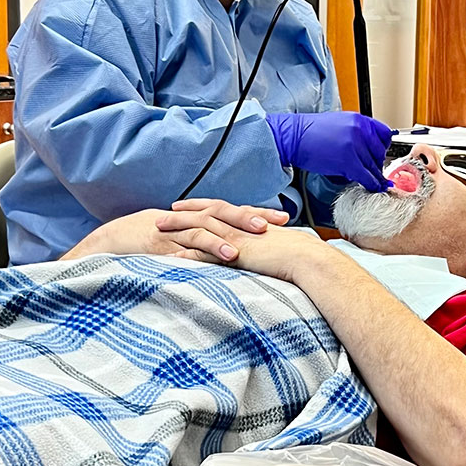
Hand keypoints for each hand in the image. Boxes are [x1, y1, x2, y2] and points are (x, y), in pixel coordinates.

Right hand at [64, 200, 288, 260]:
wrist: (100, 246)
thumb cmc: (139, 248)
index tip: (279, 218)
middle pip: (220, 213)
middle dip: (249, 217)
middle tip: (276, 223)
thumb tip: (226, 259)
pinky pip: (183, 246)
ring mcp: (169, 232)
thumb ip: (198, 249)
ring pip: (203, 227)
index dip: (252, 213)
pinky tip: (222, 256)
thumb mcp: (173, 246)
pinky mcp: (158, 246)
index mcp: (188, 219)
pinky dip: (203, 250)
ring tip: (251, 243)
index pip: (225, 212)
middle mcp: (182, 220)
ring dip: (227, 235)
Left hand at [156, 203, 325, 281]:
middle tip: (163, 214)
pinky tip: (171, 258)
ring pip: (199, 228)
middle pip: (205, 213)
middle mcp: (240, 225)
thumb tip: (268, 252)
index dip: (203, 207)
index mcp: (250, 223)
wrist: (308, 258)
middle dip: (183, 214)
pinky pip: (204, 251)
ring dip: (177, 228)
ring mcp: (236, 236)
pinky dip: (186, 254)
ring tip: (157, 230)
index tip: (186, 207)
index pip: (222, 209)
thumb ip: (269, 246)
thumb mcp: (281, 247)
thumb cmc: (301, 256)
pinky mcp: (234, 250)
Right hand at [265, 110, 392, 191]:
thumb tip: (368, 148)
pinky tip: (371, 187)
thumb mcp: (340, 124)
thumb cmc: (311, 133)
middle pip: (380, 152)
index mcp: (359, 119)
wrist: (294, 137)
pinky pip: (366, 176)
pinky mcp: (348, 161)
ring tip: (374, 182)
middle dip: (378, 164)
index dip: (384, 148)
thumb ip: (357, 132)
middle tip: (374, 171)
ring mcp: (354, 145)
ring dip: (375, 177)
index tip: (381, 155)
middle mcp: (359, 130)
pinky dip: (371, 184)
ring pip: (374, 166)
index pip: (385, 134)